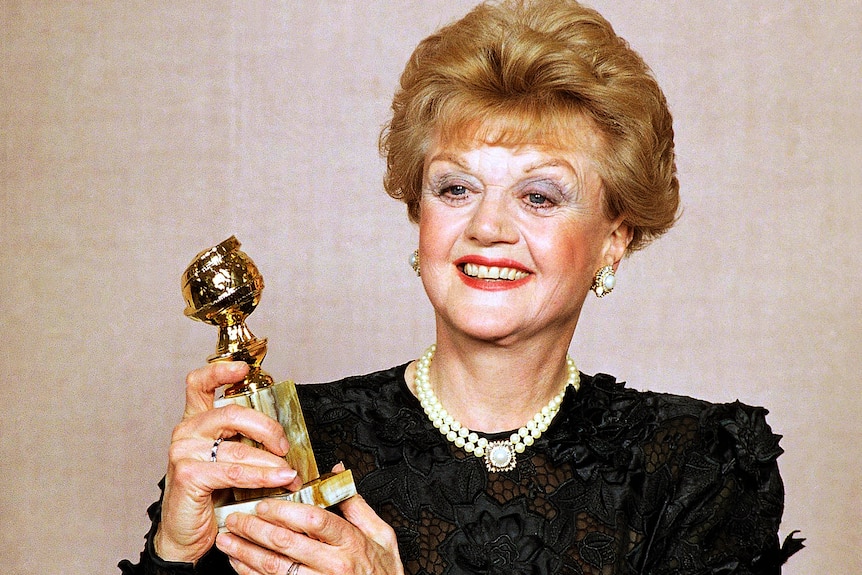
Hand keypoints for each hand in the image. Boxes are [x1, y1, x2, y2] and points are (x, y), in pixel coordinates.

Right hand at [154, 362, 302, 562]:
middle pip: (232, 412)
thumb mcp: (229, 462)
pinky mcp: (188, 474)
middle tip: (285, 446)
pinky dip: (261, 476)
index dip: (221, 371)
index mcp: (195, 422)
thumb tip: (284, 438)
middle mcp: (186, 431)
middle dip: (267, 428)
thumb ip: (245, 443)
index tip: (243, 368)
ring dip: (271, 461)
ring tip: (291, 473)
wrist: (186, 536)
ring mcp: (184, 452)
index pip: (199, 384)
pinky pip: (234, 471)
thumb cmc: (211, 497)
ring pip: (238, 447)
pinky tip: (279, 480)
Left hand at [216, 465, 403, 574]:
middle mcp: (335, 564)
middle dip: (256, 528)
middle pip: (288, 543)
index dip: (286, 511)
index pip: (315, 520)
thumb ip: (357, 505)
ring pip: (275, 567)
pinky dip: (251, 574)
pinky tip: (239, 564)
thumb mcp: (381, 535)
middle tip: (236, 517)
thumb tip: (338, 472)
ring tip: (228, 540)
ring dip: (246, 552)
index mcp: (351, 541)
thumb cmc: (383, 573)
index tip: (265, 503)